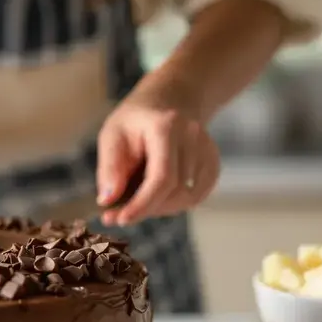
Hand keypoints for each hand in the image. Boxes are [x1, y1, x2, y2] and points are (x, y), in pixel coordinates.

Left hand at [95, 92, 220, 225]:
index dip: (142, 204)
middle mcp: (193, 137)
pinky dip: (175, 204)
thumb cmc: (135, 121)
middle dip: (145, 209)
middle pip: (175, 190)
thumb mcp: (112, 136)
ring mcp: (208, 150)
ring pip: (187, 197)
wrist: (167, 102)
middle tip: (117, 215)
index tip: (120, 220)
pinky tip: (156, 196)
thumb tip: (107, 201)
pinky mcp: (213, 163)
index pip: (162, 177)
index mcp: (166, 127)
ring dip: (159, 208)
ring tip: (136, 200)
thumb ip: (109, 169)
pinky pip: (196, 196)